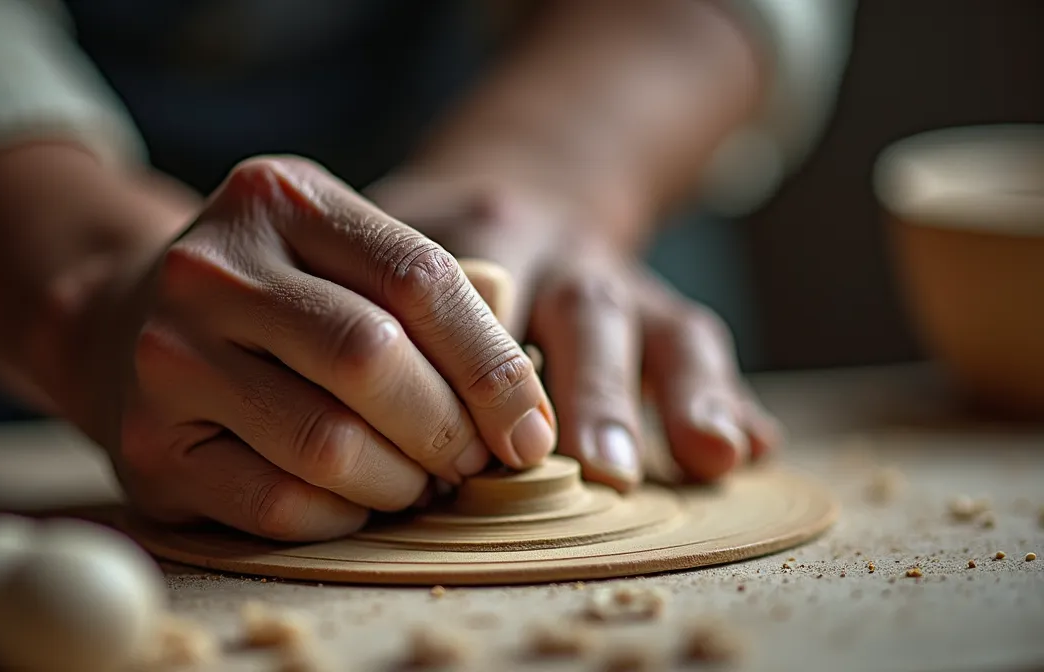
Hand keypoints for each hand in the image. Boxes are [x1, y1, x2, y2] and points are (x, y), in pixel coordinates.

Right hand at [60, 157, 556, 540]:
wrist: (116, 322)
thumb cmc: (272, 296)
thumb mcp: (338, 251)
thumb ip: (431, 296)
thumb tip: (523, 403)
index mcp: (280, 197)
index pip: (420, 279)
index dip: (494, 367)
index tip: (531, 430)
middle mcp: (211, 268)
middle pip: (372, 360)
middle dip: (448, 430)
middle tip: (471, 462)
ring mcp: (167, 356)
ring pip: (328, 444)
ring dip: (399, 484)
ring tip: (416, 482)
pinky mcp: (146, 447)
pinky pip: (278, 505)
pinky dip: (342, 518)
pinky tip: (355, 502)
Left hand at [367, 175, 780, 490]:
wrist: (514, 188)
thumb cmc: (424, 251)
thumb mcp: (387, 245)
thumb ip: (376, 307)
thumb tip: (335, 405)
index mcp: (485, 232)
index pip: (482, 293)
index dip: (481, 366)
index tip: (477, 444)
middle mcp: (564, 254)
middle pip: (587, 313)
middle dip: (596, 393)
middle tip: (600, 471)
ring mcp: (623, 284)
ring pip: (666, 327)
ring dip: (684, 394)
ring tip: (704, 456)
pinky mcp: (664, 313)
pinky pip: (705, 351)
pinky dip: (733, 401)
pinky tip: (750, 450)